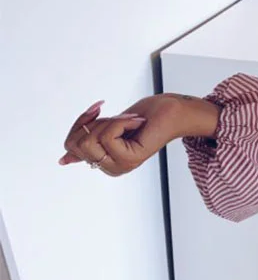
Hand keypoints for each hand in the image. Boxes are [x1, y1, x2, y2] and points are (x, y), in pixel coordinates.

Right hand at [58, 94, 218, 176]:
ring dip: (108, 121)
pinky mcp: (131, 159)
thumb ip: (89, 143)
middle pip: (77, 143)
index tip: (97, 110)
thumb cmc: (144, 117)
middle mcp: (111, 168)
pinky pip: (108, 136)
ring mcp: (121, 165)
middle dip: (94, 122)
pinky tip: (137, 123)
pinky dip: (120, 122)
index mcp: (104, 163)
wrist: (171, 112)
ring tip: (128, 121)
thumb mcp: (108, 128)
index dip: (80, 123)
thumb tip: (64, 158)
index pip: (70, 146)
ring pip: (91, 139)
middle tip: (118, 118)